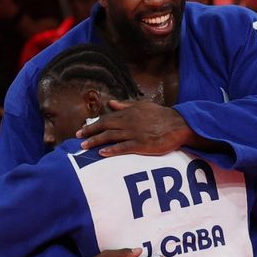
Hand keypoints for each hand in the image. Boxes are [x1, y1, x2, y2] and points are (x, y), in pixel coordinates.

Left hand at [76, 100, 191, 155]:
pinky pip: (123, 148)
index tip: (81, 130)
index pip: (106, 118)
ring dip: (96, 141)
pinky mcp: (141, 144)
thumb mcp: (143, 106)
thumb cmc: (161, 115)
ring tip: (84, 146)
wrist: (179, 124)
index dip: (92, 125)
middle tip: (78, 138)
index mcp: (128, 113)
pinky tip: (102, 153)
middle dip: (89, 132)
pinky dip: (112, 150)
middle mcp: (128, 122)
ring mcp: (134, 133)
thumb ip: (126, 104)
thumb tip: (111, 103)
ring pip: (110, 137)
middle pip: (104, 127)